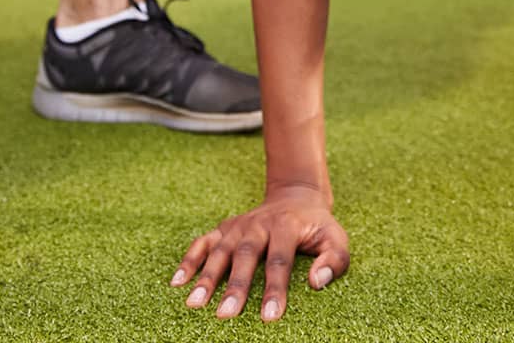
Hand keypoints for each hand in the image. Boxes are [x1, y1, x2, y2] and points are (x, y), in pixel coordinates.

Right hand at [172, 186, 350, 321]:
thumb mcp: (336, 238)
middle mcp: (258, 223)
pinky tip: (177, 282)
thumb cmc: (317, 227)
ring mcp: (238, 225)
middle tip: (225, 315)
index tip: (270, 317)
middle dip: (235, 286)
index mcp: (287, 226)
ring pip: (220, 250)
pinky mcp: (224, 228)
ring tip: (194, 304)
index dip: (275, 289)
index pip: (280, 261)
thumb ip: (334, 260)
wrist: (296, 196)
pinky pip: (203, 242)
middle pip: (245, 256)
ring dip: (206, 277)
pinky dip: (189, 260)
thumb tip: (316, 283)